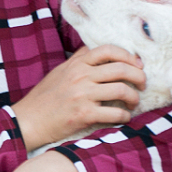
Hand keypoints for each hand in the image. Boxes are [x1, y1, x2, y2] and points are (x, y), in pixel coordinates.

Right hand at [10, 44, 145, 148]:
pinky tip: (123, 118)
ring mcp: (82, 95)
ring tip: (133, 103)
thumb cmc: (45, 98)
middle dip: (139, 77)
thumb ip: (79, 60)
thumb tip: (100, 51)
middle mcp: (80, 76)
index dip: (128, 55)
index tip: (137, 64)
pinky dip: (124, 116)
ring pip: (122, 90)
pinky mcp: (84, 114)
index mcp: (76, 64)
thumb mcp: (60, 72)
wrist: (28, 121)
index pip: (108, 50)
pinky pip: (115, 113)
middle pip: (121, 69)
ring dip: (134, 98)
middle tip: (142, 84)